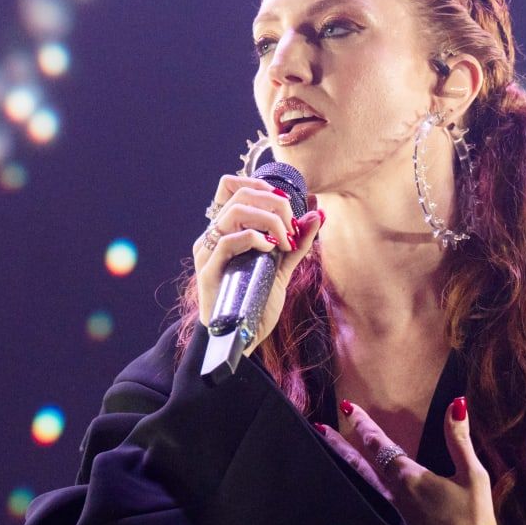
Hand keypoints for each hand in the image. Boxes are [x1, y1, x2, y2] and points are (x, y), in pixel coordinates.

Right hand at [192, 174, 323, 354]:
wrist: (240, 340)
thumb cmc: (256, 304)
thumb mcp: (281, 268)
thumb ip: (297, 243)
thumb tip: (317, 215)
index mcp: (226, 232)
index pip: (230, 188)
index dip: (258, 184)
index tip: (284, 202)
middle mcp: (213, 237)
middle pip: (239, 194)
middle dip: (274, 203)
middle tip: (292, 227)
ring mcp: (208, 253)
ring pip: (235, 212)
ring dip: (268, 219)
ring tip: (284, 240)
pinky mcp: (208, 271)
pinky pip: (228, 241)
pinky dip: (255, 239)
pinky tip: (270, 250)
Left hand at [314, 397, 497, 524]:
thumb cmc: (475, 519)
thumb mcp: (473, 475)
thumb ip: (458, 438)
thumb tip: (456, 403)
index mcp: (410, 478)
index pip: (379, 445)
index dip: (363, 425)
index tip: (349, 409)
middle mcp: (390, 498)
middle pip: (357, 467)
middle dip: (338, 446)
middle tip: (320, 430)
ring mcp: (384, 523)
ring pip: (354, 492)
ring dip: (338, 473)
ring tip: (320, 459)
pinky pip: (359, 524)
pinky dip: (346, 509)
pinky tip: (334, 503)